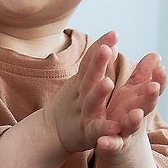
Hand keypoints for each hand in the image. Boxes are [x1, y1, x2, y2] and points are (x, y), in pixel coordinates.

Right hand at [47, 35, 162, 154]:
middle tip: (106, 49)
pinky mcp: (87, 133)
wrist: (51, 131)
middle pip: (89, 77)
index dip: (101, 46)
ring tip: (108, 82)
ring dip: (98, 92)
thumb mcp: (82, 79)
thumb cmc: (72, 102)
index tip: (114, 33)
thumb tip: (112, 39)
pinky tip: (116, 127)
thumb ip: (96, 60)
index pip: (90, 61)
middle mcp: (82, 95)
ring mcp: (84, 113)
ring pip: (91, 102)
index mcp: (82, 81)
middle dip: (97, 63)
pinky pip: (96, 130)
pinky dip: (105, 129)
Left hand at [96, 51, 165, 154]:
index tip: (161, 67)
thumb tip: (156, 55)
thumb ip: (142, 75)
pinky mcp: (113, 146)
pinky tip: (102, 142)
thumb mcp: (134, 94)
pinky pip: (111, 145)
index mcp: (140, 101)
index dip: (158, 79)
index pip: (153, 88)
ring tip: (136, 114)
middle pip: (147, 105)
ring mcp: (126, 132)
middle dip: (150, 96)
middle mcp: (136, 115)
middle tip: (154, 87)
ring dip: (134, 120)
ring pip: (131, 126)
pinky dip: (109, 144)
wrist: (120, 148)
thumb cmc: (126, 114)